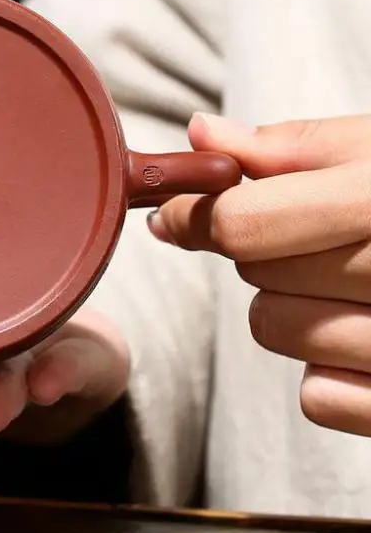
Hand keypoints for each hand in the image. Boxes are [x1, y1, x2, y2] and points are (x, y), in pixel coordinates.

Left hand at [149, 112, 370, 436]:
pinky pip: (318, 398)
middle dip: (265, 251)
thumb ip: (295, 147)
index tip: (178, 213)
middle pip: (255, 275)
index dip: (197, 215)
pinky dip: (330, 371)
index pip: (245, 223)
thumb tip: (204, 134)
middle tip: (316, 238)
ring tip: (354, 285)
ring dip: (294, 307)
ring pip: (275, 331)